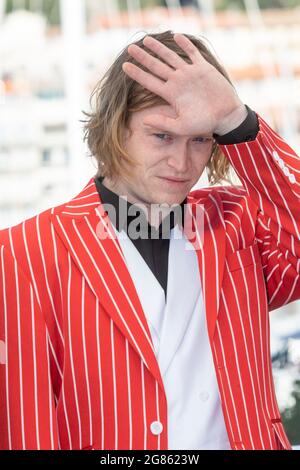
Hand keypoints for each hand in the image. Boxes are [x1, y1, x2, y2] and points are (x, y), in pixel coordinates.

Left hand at [122, 34, 246, 135]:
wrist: (225, 116)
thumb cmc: (204, 123)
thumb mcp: (181, 127)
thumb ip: (163, 123)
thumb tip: (144, 121)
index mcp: (171, 94)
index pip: (150, 81)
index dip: (137, 74)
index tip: (124, 66)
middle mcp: (178, 82)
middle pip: (156, 66)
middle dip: (143, 57)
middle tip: (130, 48)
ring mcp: (190, 74)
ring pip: (171, 57)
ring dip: (159, 48)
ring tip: (147, 39)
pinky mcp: (203, 68)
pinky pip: (192, 53)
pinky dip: (185, 45)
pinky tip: (176, 36)